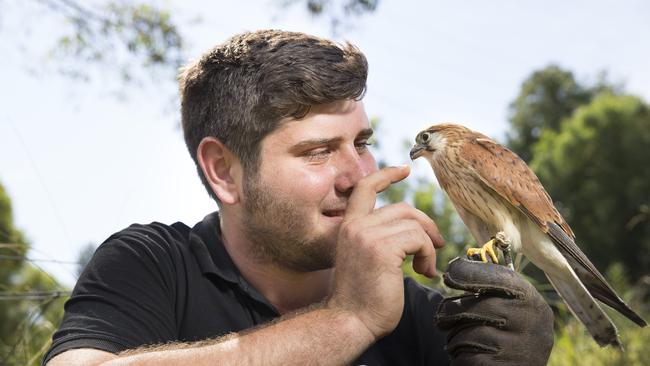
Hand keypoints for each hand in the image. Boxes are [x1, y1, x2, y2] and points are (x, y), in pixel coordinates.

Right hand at [328, 165, 444, 339]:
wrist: (350, 321)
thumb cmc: (362, 298)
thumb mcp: (365, 259)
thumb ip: (378, 239)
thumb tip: (412, 230)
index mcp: (348, 227)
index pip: (365, 189)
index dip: (386, 175)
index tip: (405, 169)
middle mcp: (355, 226)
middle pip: (402, 209)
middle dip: (425, 225)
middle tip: (436, 246)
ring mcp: (367, 235)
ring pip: (414, 224)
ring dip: (428, 246)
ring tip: (425, 267)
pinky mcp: (382, 248)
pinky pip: (418, 239)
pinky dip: (428, 254)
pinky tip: (423, 272)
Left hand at [435, 258, 553, 364]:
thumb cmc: (507, 333)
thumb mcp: (510, 307)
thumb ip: (492, 287)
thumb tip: (458, 266)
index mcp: (531, 301)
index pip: (499, 278)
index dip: (470, 273)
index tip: (450, 273)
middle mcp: (531, 323)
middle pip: (479, 307)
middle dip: (452, 311)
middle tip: (441, 317)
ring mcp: (519, 349)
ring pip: (470, 333)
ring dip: (455, 337)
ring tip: (457, 340)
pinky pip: (468, 356)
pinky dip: (459, 356)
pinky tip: (464, 356)